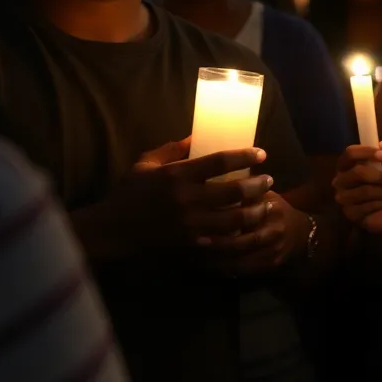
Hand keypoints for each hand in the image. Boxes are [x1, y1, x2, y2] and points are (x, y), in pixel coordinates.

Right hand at [104, 138, 272, 250]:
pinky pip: (224, 243)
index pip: (220, 161)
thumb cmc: (129, 193)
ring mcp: (190, 226)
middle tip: (269, 179)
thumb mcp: (146, 163)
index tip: (261, 153)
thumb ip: (173, 149)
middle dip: (258, 185)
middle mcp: (187, 200)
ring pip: (235, 220)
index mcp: (177, 175)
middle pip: (234, 192)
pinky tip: (251, 230)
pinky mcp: (190, 246)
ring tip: (267, 205)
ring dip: (256, 212)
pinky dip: (241, 236)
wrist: (112, 231)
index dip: (245, 155)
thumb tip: (197, 135)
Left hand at [197, 191, 311, 274]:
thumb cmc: (276, 210)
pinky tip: (211, 267)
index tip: (201, 216)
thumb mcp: (266, 196)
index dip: (223, 217)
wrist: (301, 233)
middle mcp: (273, 231)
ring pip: (241, 259)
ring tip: (197, 256)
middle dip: (218, 242)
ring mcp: (273, 251)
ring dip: (218, 259)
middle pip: (241, 241)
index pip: (245, 213)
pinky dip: (226, 270)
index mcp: (271, 208)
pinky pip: (244, 271)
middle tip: (196, 240)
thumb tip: (217, 183)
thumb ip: (247, 193)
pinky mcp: (270, 265)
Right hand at [333, 142, 381, 233]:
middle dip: (378, 176)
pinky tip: (381, 204)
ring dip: (381, 192)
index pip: (349, 153)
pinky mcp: (349, 214)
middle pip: (357, 172)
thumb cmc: (380, 187)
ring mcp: (342, 198)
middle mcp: (339, 180)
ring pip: (364, 191)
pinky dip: (379, 204)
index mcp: (346, 166)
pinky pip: (367, 206)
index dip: (366, 152)